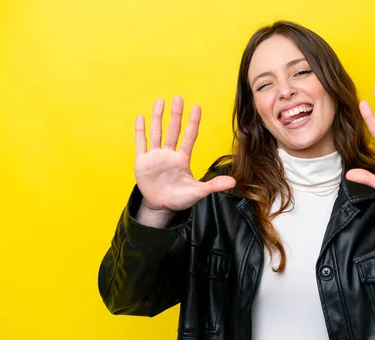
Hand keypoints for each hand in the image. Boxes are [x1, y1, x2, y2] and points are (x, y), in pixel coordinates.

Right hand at [134, 96, 235, 213]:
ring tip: (160, 101)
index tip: (197, 107)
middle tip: (178, 97)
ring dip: (157, 117)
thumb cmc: (179, 198)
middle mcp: (169, 154)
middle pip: (173, 130)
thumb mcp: (198, 192)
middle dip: (175, 114)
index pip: (189, 137)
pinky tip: (141, 117)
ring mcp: (155, 156)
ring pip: (156, 132)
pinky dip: (140, 131)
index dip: (193, 122)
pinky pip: (141, 143)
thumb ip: (214, 186)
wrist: (160, 207)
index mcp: (182, 159)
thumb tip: (233, 183)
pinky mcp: (142, 162)